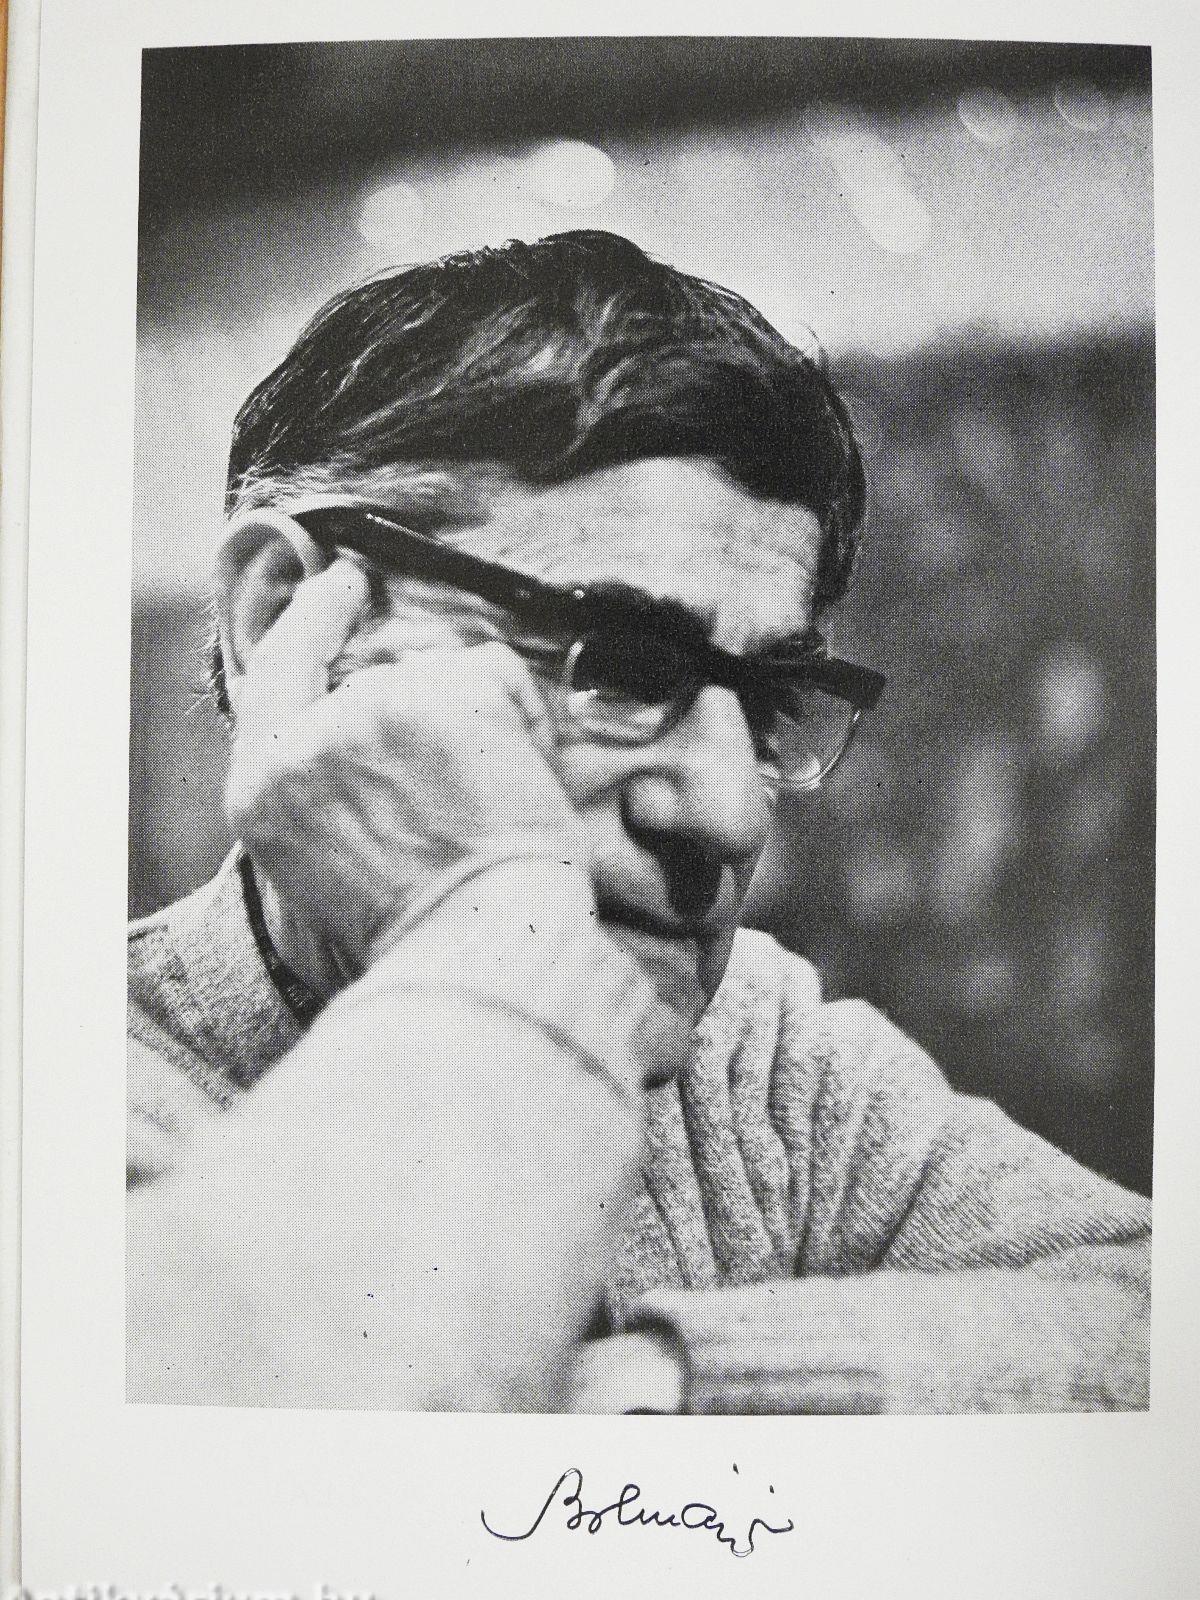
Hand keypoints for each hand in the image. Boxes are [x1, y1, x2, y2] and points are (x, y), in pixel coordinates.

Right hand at [225, 557, 587, 992]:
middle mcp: (309, 737)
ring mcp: (377, 707)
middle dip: (430, 717)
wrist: (480, 948)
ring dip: (477, 726)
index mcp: (264, 785)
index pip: (276, 674)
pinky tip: (520, 781)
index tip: (343, 585)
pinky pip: (495, 672)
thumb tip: (353, 711)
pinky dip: (522, 718)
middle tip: (467, 785)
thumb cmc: (422, 929)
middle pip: (377, 680)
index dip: (311, 623)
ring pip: (441, 674)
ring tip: (489, 809)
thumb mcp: (323, 863)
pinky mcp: (449, 695)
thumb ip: (320, 781)